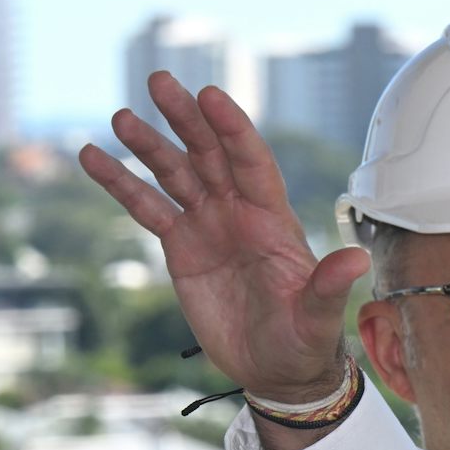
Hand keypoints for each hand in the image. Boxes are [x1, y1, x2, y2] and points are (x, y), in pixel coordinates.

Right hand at [79, 72, 369, 402]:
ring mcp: (210, 226)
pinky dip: (122, 183)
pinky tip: (94, 157)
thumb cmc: (305, 341)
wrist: (277, 368)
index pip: (252, 163)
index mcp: (274, 221)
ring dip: (150, 145)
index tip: (210, 96)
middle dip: (187, 119)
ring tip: (123, 116)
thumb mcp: (318, 318)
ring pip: (177, 173)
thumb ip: (328, 287)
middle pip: (211, 154)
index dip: (232, 129)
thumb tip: (355, 260)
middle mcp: (240, 214)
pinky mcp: (182, 246)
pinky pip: (147, 207)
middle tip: (161, 81)